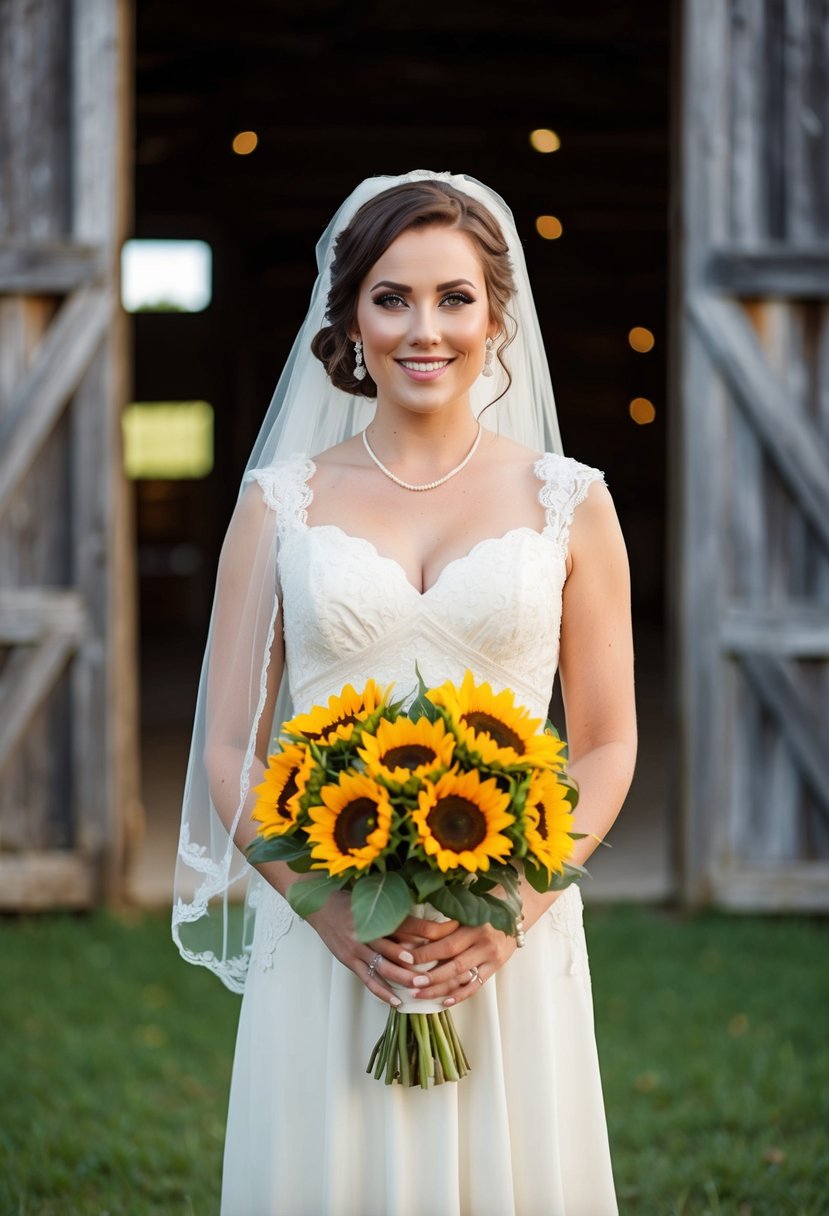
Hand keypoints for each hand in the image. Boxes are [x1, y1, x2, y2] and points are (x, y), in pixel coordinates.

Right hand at [305, 891, 429, 1006]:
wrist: (322, 906)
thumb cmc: (351, 902)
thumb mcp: (373, 901)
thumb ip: (395, 913)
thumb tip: (424, 924)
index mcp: (376, 914)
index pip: (407, 923)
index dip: (428, 929)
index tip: (447, 935)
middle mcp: (367, 932)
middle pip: (395, 949)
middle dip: (415, 962)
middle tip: (433, 972)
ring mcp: (357, 948)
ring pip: (382, 967)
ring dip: (401, 978)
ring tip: (419, 987)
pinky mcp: (350, 961)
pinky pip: (368, 979)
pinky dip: (382, 992)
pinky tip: (396, 1001)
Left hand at [392, 913, 517, 1007]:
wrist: (518, 909)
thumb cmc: (487, 905)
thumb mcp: (468, 909)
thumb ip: (447, 922)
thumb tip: (415, 935)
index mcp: (472, 923)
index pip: (445, 941)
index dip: (424, 951)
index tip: (405, 957)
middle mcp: (482, 940)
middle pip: (452, 961)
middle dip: (429, 974)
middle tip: (410, 983)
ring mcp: (490, 955)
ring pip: (462, 976)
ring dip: (439, 987)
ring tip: (419, 994)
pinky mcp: (495, 966)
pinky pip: (476, 985)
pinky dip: (460, 995)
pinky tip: (445, 1002)